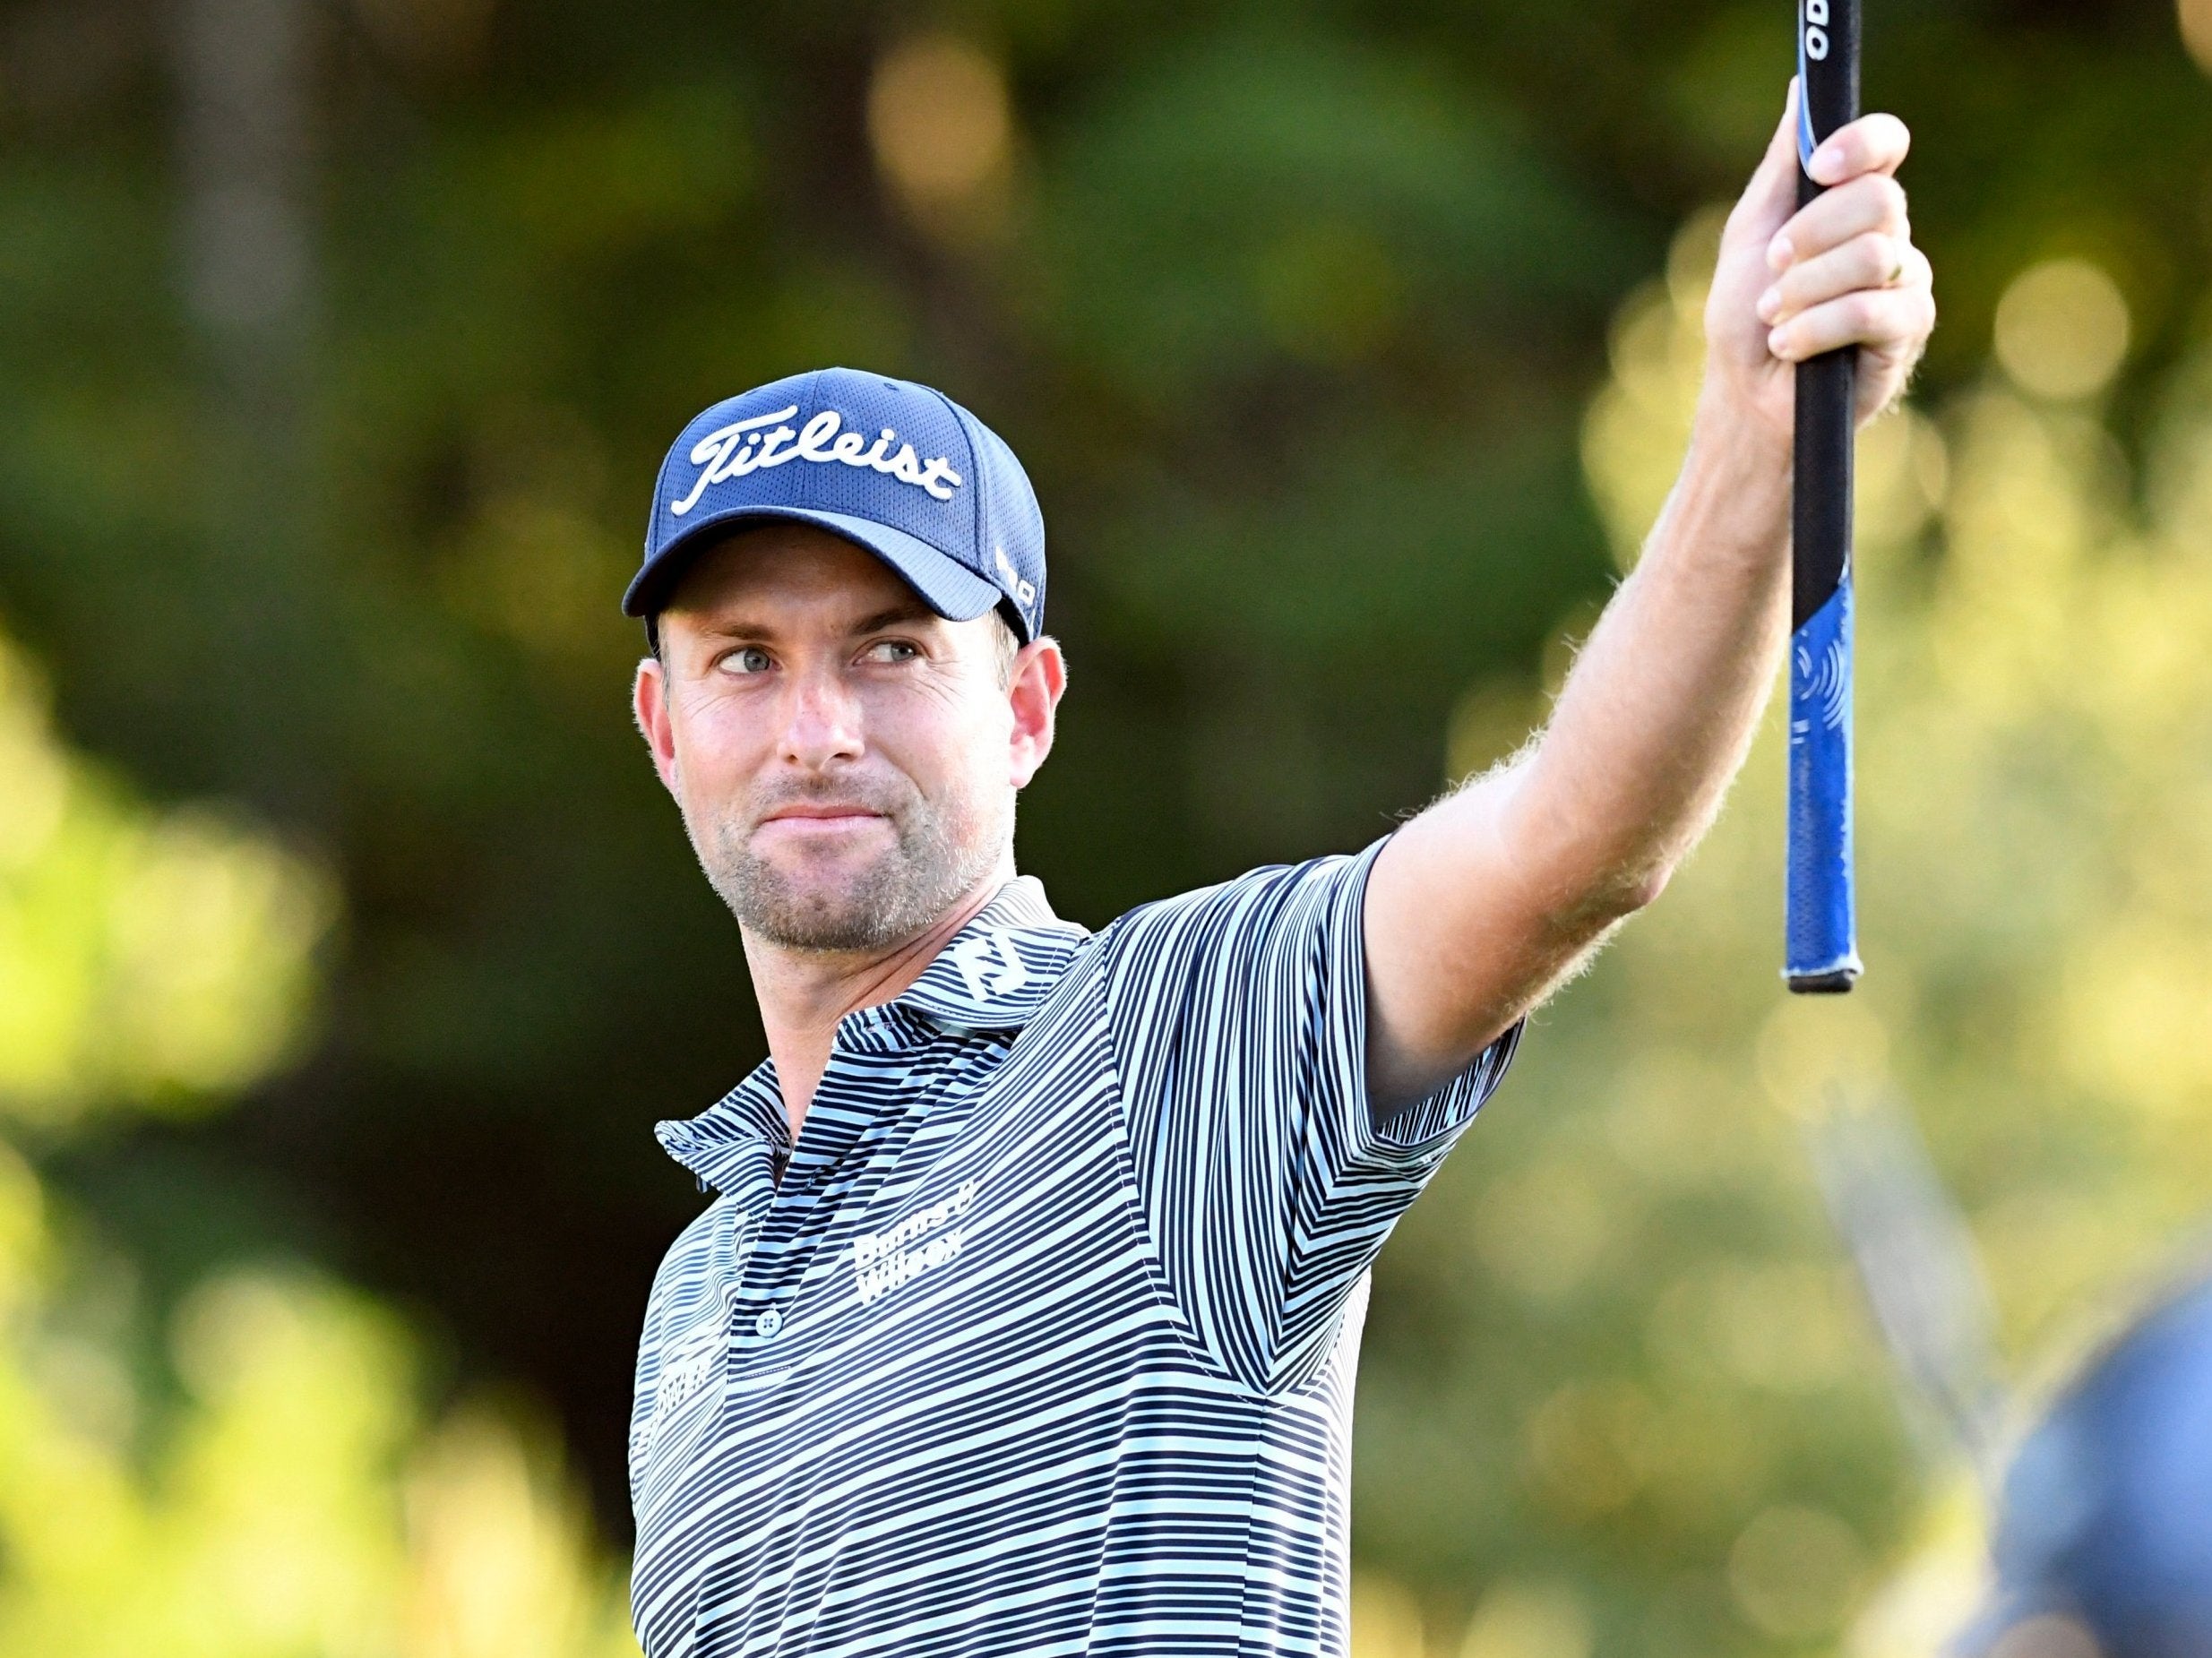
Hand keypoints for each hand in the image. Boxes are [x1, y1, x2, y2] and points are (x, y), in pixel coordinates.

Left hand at [1702, 80, 1935, 437]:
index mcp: (1852, 203)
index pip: (1886, 146)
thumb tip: (1801, 92)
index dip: (1863, 144)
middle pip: (1878, 200)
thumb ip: (1782, 167)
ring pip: (1873, 256)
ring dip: (1806, 290)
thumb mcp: (1750, 233)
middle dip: (1811, 236)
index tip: (1824, 165)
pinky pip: (1872, 310)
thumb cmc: (1744, 318)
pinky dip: (1816, 328)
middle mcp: (1888, 234)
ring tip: (1774, 319)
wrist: (1747, 396)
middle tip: (1773, 268)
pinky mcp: (1909, 329)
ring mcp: (1905, 280)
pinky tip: (1789, 347)